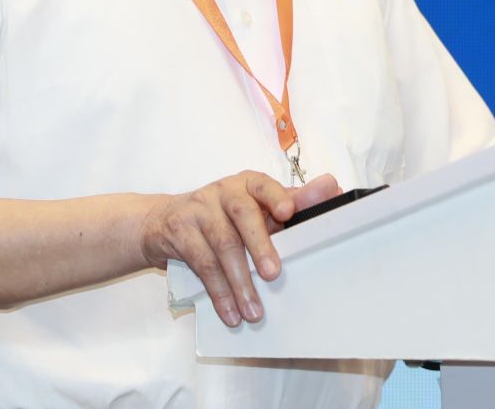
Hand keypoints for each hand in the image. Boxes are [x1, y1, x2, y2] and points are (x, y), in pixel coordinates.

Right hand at [139, 171, 342, 325]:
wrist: (163, 221)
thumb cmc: (223, 215)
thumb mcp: (256, 208)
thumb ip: (292, 202)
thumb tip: (330, 188)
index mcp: (249, 183)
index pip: (265, 185)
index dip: (276, 196)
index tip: (288, 211)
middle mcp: (224, 191)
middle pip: (242, 214)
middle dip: (260, 245)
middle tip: (274, 274)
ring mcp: (199, 209)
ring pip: (222, 245)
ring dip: (239, 282)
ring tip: (253, 310)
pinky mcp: (180, 232)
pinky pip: (202, 264)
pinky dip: (218, 292)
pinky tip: (230, 312)